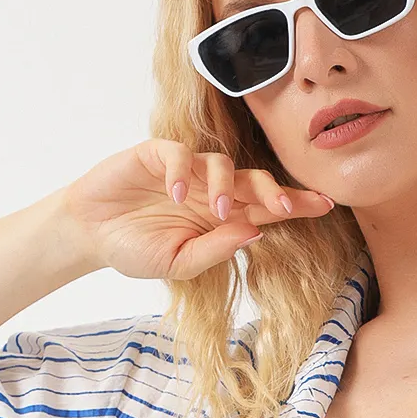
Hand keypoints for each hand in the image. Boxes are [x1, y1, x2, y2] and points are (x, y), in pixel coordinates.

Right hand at [60, 139, 335, 283]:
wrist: (89, 234)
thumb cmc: (135, 249)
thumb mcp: (178, 264)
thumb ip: (215, 250)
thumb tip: (255, 234)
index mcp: (221, 218)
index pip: (266, 209)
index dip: (297, 203)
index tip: (326, 204)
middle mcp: (210, 190)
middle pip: (254, 181)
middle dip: (275, 191)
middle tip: (287, 206)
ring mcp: (186, 170)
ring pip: (222, 164)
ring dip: (226, 187)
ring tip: (217, 212)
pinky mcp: (157, 154)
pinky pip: (179, 154)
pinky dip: (181, 171)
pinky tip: (174, 193)